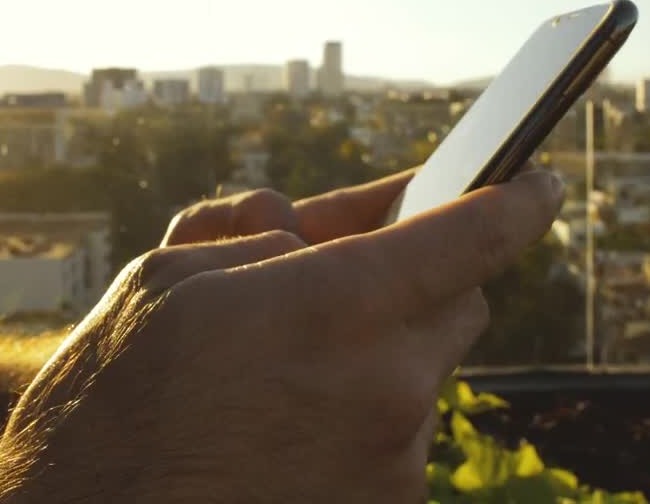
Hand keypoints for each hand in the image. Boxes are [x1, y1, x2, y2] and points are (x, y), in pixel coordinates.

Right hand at [0, 169, 562, 503]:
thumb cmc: (111, 396)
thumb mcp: (168, 274)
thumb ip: (261, 230)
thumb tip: (311, 220)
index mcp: (338, 307)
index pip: (473, 237)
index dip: (515, 201)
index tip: (538, 185)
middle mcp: (388, 389)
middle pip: (460, 305)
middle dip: (418, 278)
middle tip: (349, 275)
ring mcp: (390, 465)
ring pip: (422, 375)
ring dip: (377, 352)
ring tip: (280, 369)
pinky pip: (395, 438)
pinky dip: (361, 415)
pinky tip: (284, 424)